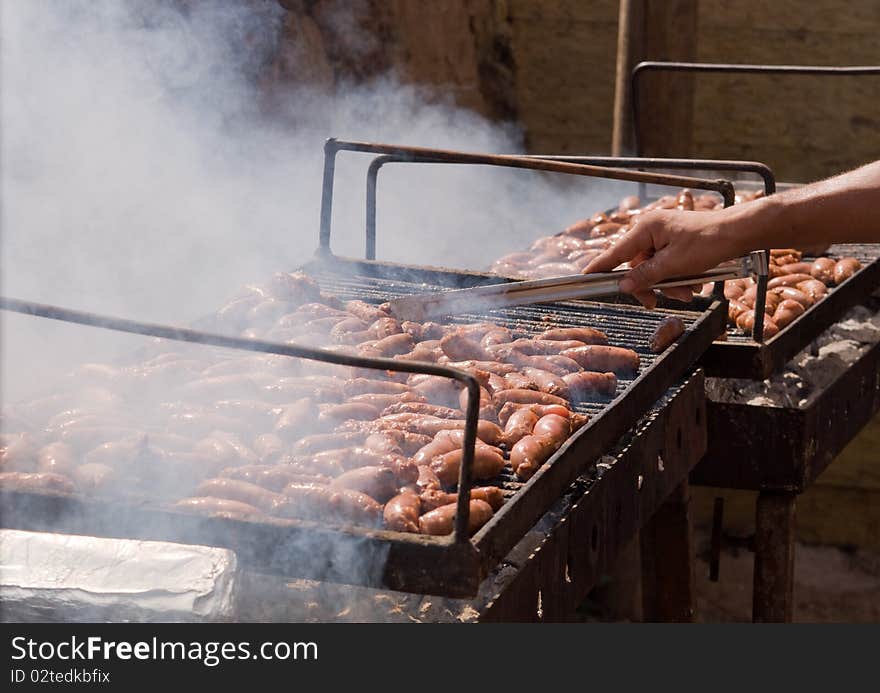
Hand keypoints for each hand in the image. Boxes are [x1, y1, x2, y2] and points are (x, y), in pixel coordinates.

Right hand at [583, 208, 741, 307]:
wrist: (739, 233)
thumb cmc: (708, 241)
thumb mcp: (674, 265)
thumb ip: (645, 276)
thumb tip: (622, 286)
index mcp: (646, 228)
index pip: (615, 253)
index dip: (599, 268)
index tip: (582, 278)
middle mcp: (651, 230)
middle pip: (635, 266)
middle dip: (650, 285)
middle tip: (656, 301)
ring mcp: (663, 236)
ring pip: (653, 270)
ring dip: (668, 285)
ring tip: (687, 291)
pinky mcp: (675, 243)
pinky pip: (666, 267)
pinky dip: (677, 278)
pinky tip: (692, 283)